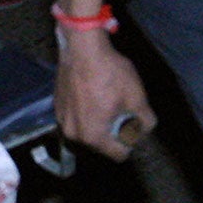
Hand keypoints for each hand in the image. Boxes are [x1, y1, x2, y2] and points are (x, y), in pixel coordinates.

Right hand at [54, 29, 156, 163]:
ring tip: (106, 101)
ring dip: (98, 123)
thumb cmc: (110, 73)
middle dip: (113, 132)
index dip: (131, 140)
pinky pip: (76, 118)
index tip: (133, 123)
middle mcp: (73, 134)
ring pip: (87, 131)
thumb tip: (144, 129)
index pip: (119, 155)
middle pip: (101, 145)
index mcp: (93, 137)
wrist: (82, 47)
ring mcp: (62, 119)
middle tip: (121, 109)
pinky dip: (85, 112)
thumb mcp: (137, 97)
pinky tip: (93, 94)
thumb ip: (145, 121)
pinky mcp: (57, 106)